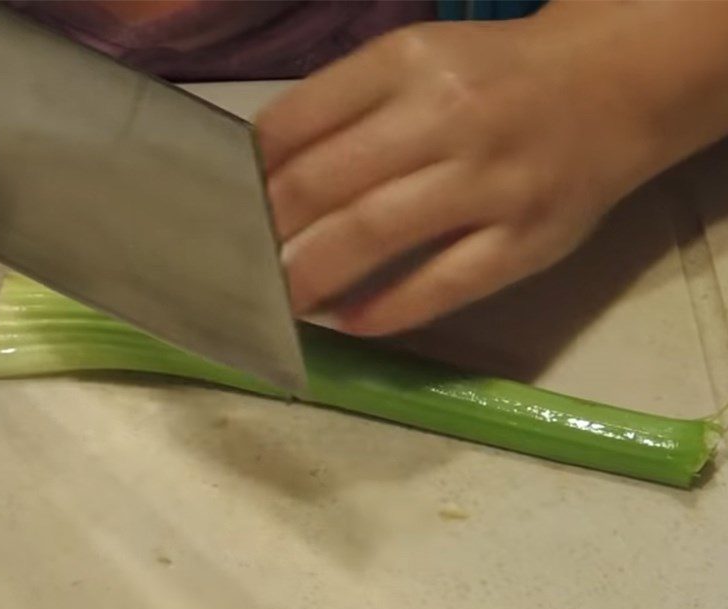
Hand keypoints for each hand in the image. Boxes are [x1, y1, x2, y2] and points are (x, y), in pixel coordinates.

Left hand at [257, 7, 719, 335]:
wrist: (613, 88)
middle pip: (325, 182)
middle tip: (233, 268)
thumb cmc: (495, 80)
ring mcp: (491, 182)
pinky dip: (386, 309)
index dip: (247, 176)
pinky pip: (444, 284)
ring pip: (375, 234)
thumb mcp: (417, 65)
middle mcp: (448, 116)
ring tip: (279, 300)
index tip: (219, 213)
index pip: (297, 122)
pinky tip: (346, 322)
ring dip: (311, 275)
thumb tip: (263, 172)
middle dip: (267, 233)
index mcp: (407, 62)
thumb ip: (344, 109)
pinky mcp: (526, 241)